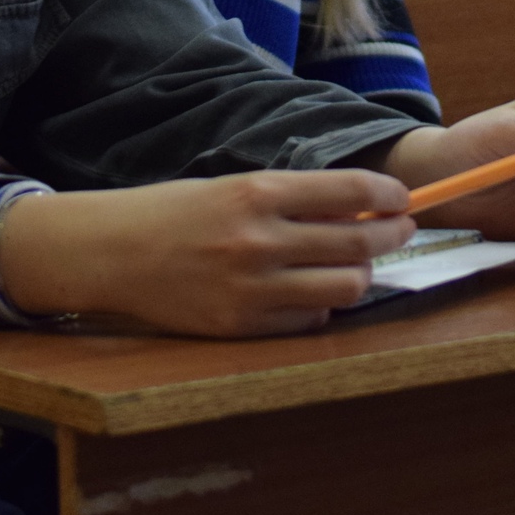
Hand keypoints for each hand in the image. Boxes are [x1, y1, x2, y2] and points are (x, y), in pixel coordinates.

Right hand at [0, 169, 413, 335]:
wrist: (113, 252)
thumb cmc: (176, 212)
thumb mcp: (235, 187)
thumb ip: (295, 199)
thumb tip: (361, 209)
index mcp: (257, 192)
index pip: (351, 191)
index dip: (389, 195)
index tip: (400, 198)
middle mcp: (259, 241)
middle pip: (358, 242)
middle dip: (392, 234)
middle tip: (401, 229)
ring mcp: (251, 289)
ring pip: (344, 287)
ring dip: (361, 274)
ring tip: (356, 263)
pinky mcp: (241, 327)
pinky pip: (310, 322)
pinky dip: (322, 307)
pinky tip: (312, 292)